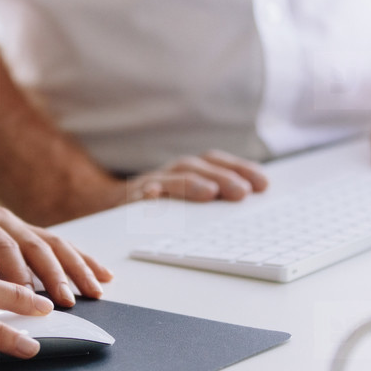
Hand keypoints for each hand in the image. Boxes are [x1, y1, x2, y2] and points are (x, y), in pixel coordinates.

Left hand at [0, 190, 112, 307]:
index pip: (0, 248)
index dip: (15, 274)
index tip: (25, 300)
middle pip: (33, 245)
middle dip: (52, 274)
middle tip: (64, 301)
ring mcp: (15, 222)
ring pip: (52, 243)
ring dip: (75, 268)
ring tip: (92, 291)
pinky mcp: (26, 229)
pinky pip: (59, 243)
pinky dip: (82, 258)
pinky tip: (102, 275)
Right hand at [127, 150, 268, 201]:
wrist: (107, 205)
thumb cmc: (160, 208)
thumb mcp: (189, 201)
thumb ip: (215, 199)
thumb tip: (250, 202)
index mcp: (189, 172)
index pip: (217, 162)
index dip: (240, 169)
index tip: (263, 184)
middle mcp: (171, 173)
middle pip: (198, 167)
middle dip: (222, 177)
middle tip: (242, 193)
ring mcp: (149, 184)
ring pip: (171, 177)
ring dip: (191, 183)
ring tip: (209, 192)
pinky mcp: (127, 200)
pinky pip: (135, 195)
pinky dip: (146, 193)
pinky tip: (152, 197)